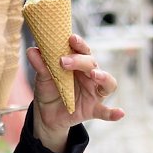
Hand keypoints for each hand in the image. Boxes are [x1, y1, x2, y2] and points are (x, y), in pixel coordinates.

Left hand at [26, 34, 124, 151]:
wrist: (46, 114)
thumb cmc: (49, 90)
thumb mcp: (43, 78)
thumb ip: (41, 65)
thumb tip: (32, 50)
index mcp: (79, 64)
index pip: (83, 50)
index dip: (79, 44)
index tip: (71, 38)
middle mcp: (90, 75)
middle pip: (92, 64)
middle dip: (80, 61)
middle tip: (64, 61)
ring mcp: (94, 92)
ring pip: (107, 83)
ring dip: (103, 77)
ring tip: (95, 75)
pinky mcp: (94, 109)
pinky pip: (106, 111)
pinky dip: (113, 112)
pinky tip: (120, 113)